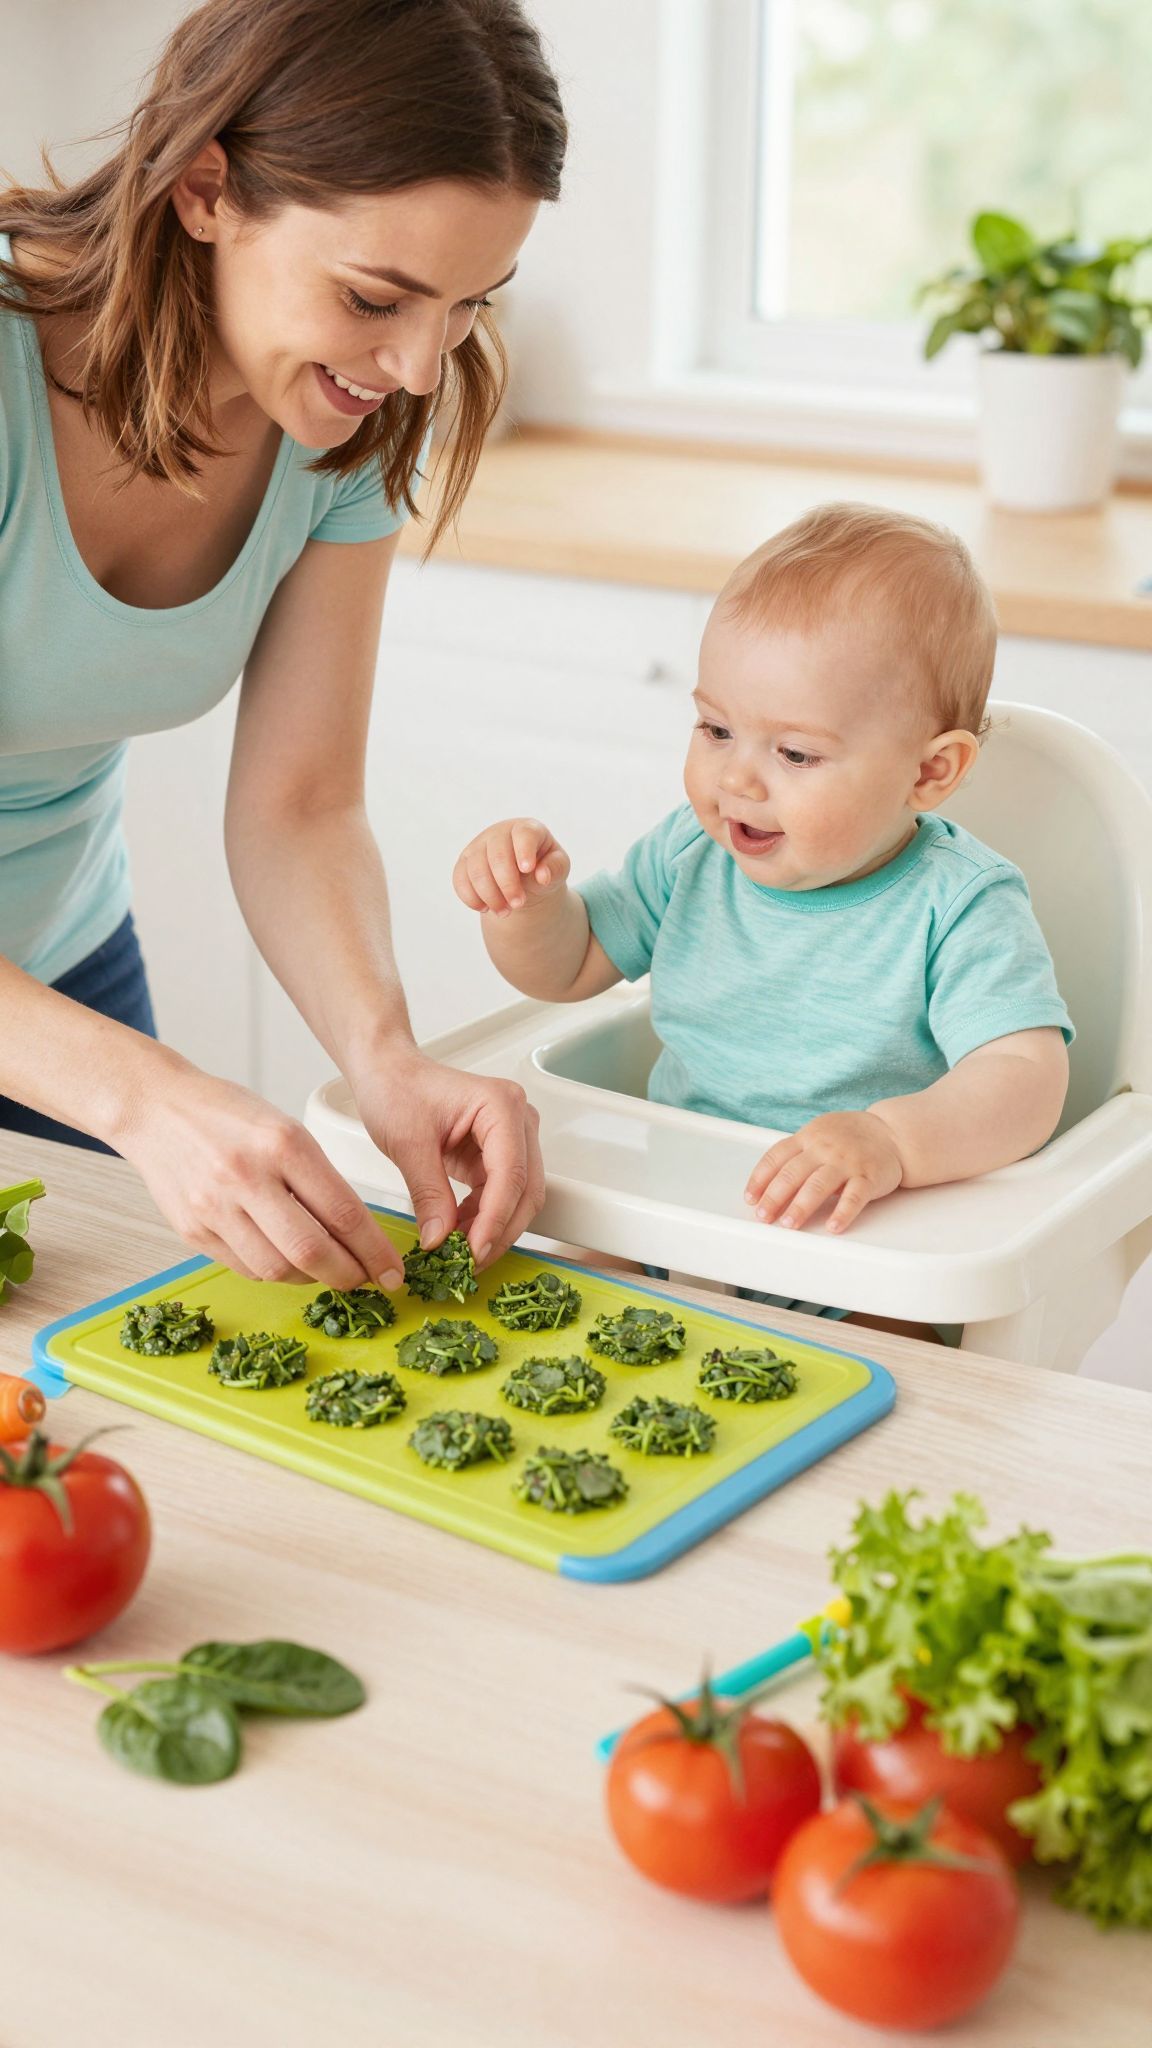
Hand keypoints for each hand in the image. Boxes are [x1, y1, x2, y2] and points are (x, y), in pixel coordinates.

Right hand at [115, 1058, 404, 1285]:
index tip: (392, 1270)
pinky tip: (286, 1260)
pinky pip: (245, 1268)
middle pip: (311, 1251)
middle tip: (365, 1280)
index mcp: (282, 1144)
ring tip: (326, 1269)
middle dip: (348, 1275)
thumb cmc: (227, 1114)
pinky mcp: (192, 1230)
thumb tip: (357, 1233)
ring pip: (276, 1270)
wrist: (155, 1108)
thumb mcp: (284, 1128)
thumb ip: (316, 1178)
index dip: (374, 1250)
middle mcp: (247, 1177)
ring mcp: (214, 1208)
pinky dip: (274, 1272)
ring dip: (311, 1278)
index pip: (343, 1212)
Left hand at [350, 1048, 544, 1269]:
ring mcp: (511, 1138)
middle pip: (526, 1190)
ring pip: (518, 1197)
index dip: (495, 1218)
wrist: (387, 1073)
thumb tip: (440, 1238)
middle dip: (500, 1230)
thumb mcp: (407, 1142)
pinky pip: (500, 1195)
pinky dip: (483, 1218)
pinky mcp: (497, 1155)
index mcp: (501, 1106)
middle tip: (469, 1261)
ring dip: (493, 1228)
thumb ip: (428, 1192)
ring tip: (461, 1252)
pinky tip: (460, 1233)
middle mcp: (516, 1120)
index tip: (474, 1250)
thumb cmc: (397, 1087)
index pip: (511, 1174)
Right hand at [453, 818, 569, 916]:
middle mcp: (499, 833)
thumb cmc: (543, 866)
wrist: (523, 875)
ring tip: (505, 912)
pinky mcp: (464, 862)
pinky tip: (485, 908)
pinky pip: (460, 880)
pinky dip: (471, 898)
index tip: (527, 869)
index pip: (523, 834)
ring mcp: (478, 846)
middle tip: (518, 904)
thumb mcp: (558, 867)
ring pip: (476, 870)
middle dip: (507, 884)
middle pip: (497, 855)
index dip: (524, 850)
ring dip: (490, 896)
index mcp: (526, 829)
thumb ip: (556, 868)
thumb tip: (542, 876)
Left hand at [744, 1112, 904, 1233]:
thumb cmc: (849, 1138)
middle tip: (763, 1217)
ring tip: (788, 1224)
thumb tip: (766, 1187)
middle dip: (774, 1197)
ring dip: (801, 1206)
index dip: (759, 1179)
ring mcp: (847, 1162)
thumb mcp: (819, 1135)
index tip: (750, 1199)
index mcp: (808, 1138)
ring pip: (819, 1185)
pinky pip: (854, 1196)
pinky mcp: (869, 1176)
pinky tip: (832, 1227)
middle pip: (792, 1173)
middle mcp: (824, 1148)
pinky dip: (843, 1213)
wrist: (892, 1133)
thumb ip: (797, 1155)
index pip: (776, 1157)